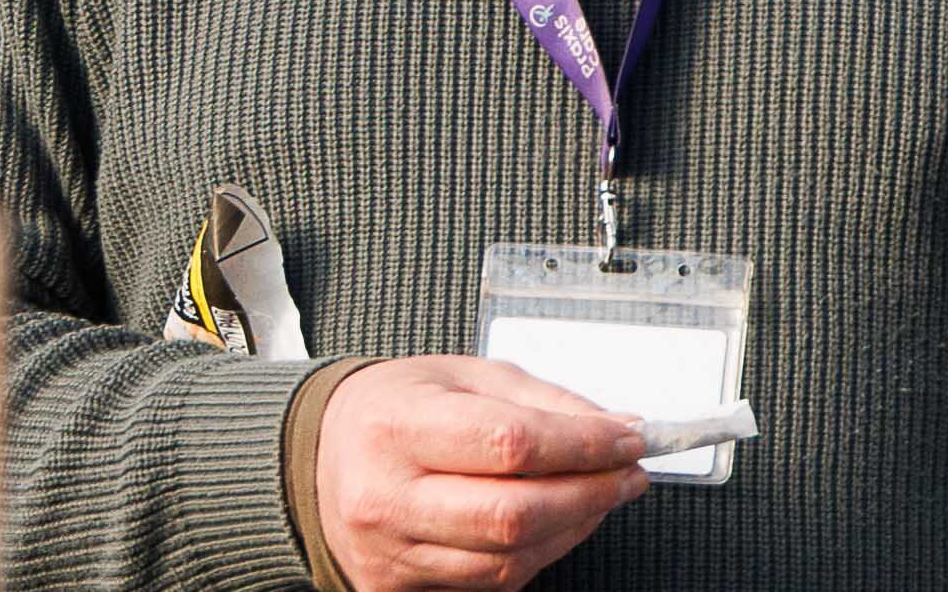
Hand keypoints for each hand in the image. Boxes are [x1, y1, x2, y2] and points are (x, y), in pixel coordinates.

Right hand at [305, 355, 652, 591]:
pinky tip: (555, 523)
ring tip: (598, 495)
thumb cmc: (393, 411)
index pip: (510, 442)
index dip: (584, 445)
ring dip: (573, 528)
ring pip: (507, 558)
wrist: (320, 458)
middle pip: (513, 513)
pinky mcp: (396, 585)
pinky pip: (488, 581)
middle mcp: (385, 494)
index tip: (627, 439)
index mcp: (396, 425)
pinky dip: (537, 554)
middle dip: (590, 494)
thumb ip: (543, 401)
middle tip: (627, 474)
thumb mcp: (463, 376)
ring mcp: (388, 550)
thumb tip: (616, 427)